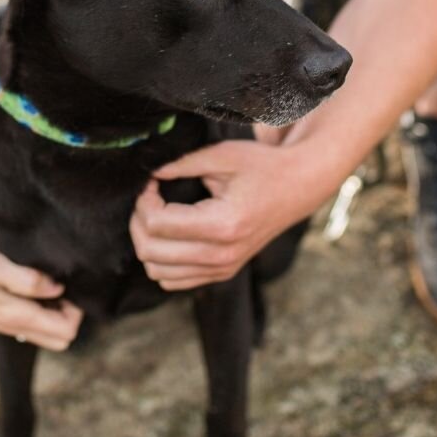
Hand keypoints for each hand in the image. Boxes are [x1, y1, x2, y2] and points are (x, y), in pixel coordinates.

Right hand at [0, 229, 83, 350]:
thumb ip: (25, 280)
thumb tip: (57, 288)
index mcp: (13, 314)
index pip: (64, 332)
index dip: (75, 310)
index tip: (69, 285)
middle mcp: (9, 323)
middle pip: (58, 338)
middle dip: (69, 315)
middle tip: (63, 285)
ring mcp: (0, 320)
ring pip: (42, 332)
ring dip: (54, 312)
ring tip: (50, 282)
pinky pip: (26, 322)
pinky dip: (38, 309)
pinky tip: (32, 285)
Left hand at [130, 140, 320, 289]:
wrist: (298, 186)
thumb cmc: (263, 167)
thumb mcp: (222, 155)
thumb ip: (181, 164)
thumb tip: (149, 174)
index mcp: (222, 225)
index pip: (157, 225)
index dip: (144, 200)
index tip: (151, 183)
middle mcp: (221, 255)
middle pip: (151, 253)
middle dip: (138, 222)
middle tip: (148, 197)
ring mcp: (223, 269)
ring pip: (157, 273)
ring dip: (146, 243)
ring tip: (156, 215)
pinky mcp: (223, 273)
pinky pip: (174, 281)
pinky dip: (161, 261)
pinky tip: (170, 234)